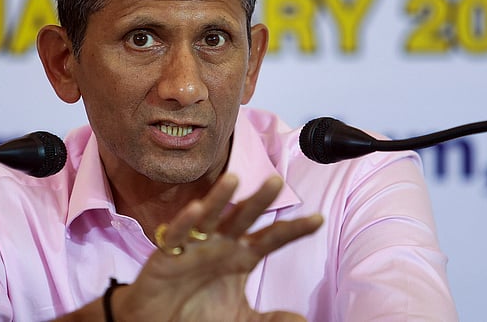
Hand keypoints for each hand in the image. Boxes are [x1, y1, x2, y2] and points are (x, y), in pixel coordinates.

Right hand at [115, 174, 323, 321]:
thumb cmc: (199, 315)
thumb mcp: (240, 319)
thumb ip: (269, 320)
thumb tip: (302, 321)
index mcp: (240, 257)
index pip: (271, 238)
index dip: (294, 230)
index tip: (318, 219)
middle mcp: (220, 246)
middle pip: (243, 219)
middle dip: (259, 201)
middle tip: (276, 181)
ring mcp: (194, 247)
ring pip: (210, 217)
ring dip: (220, 198)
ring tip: (233, 179)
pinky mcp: (168, 255)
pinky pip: (178, 235)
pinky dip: (186, 222)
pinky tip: (196, 208)